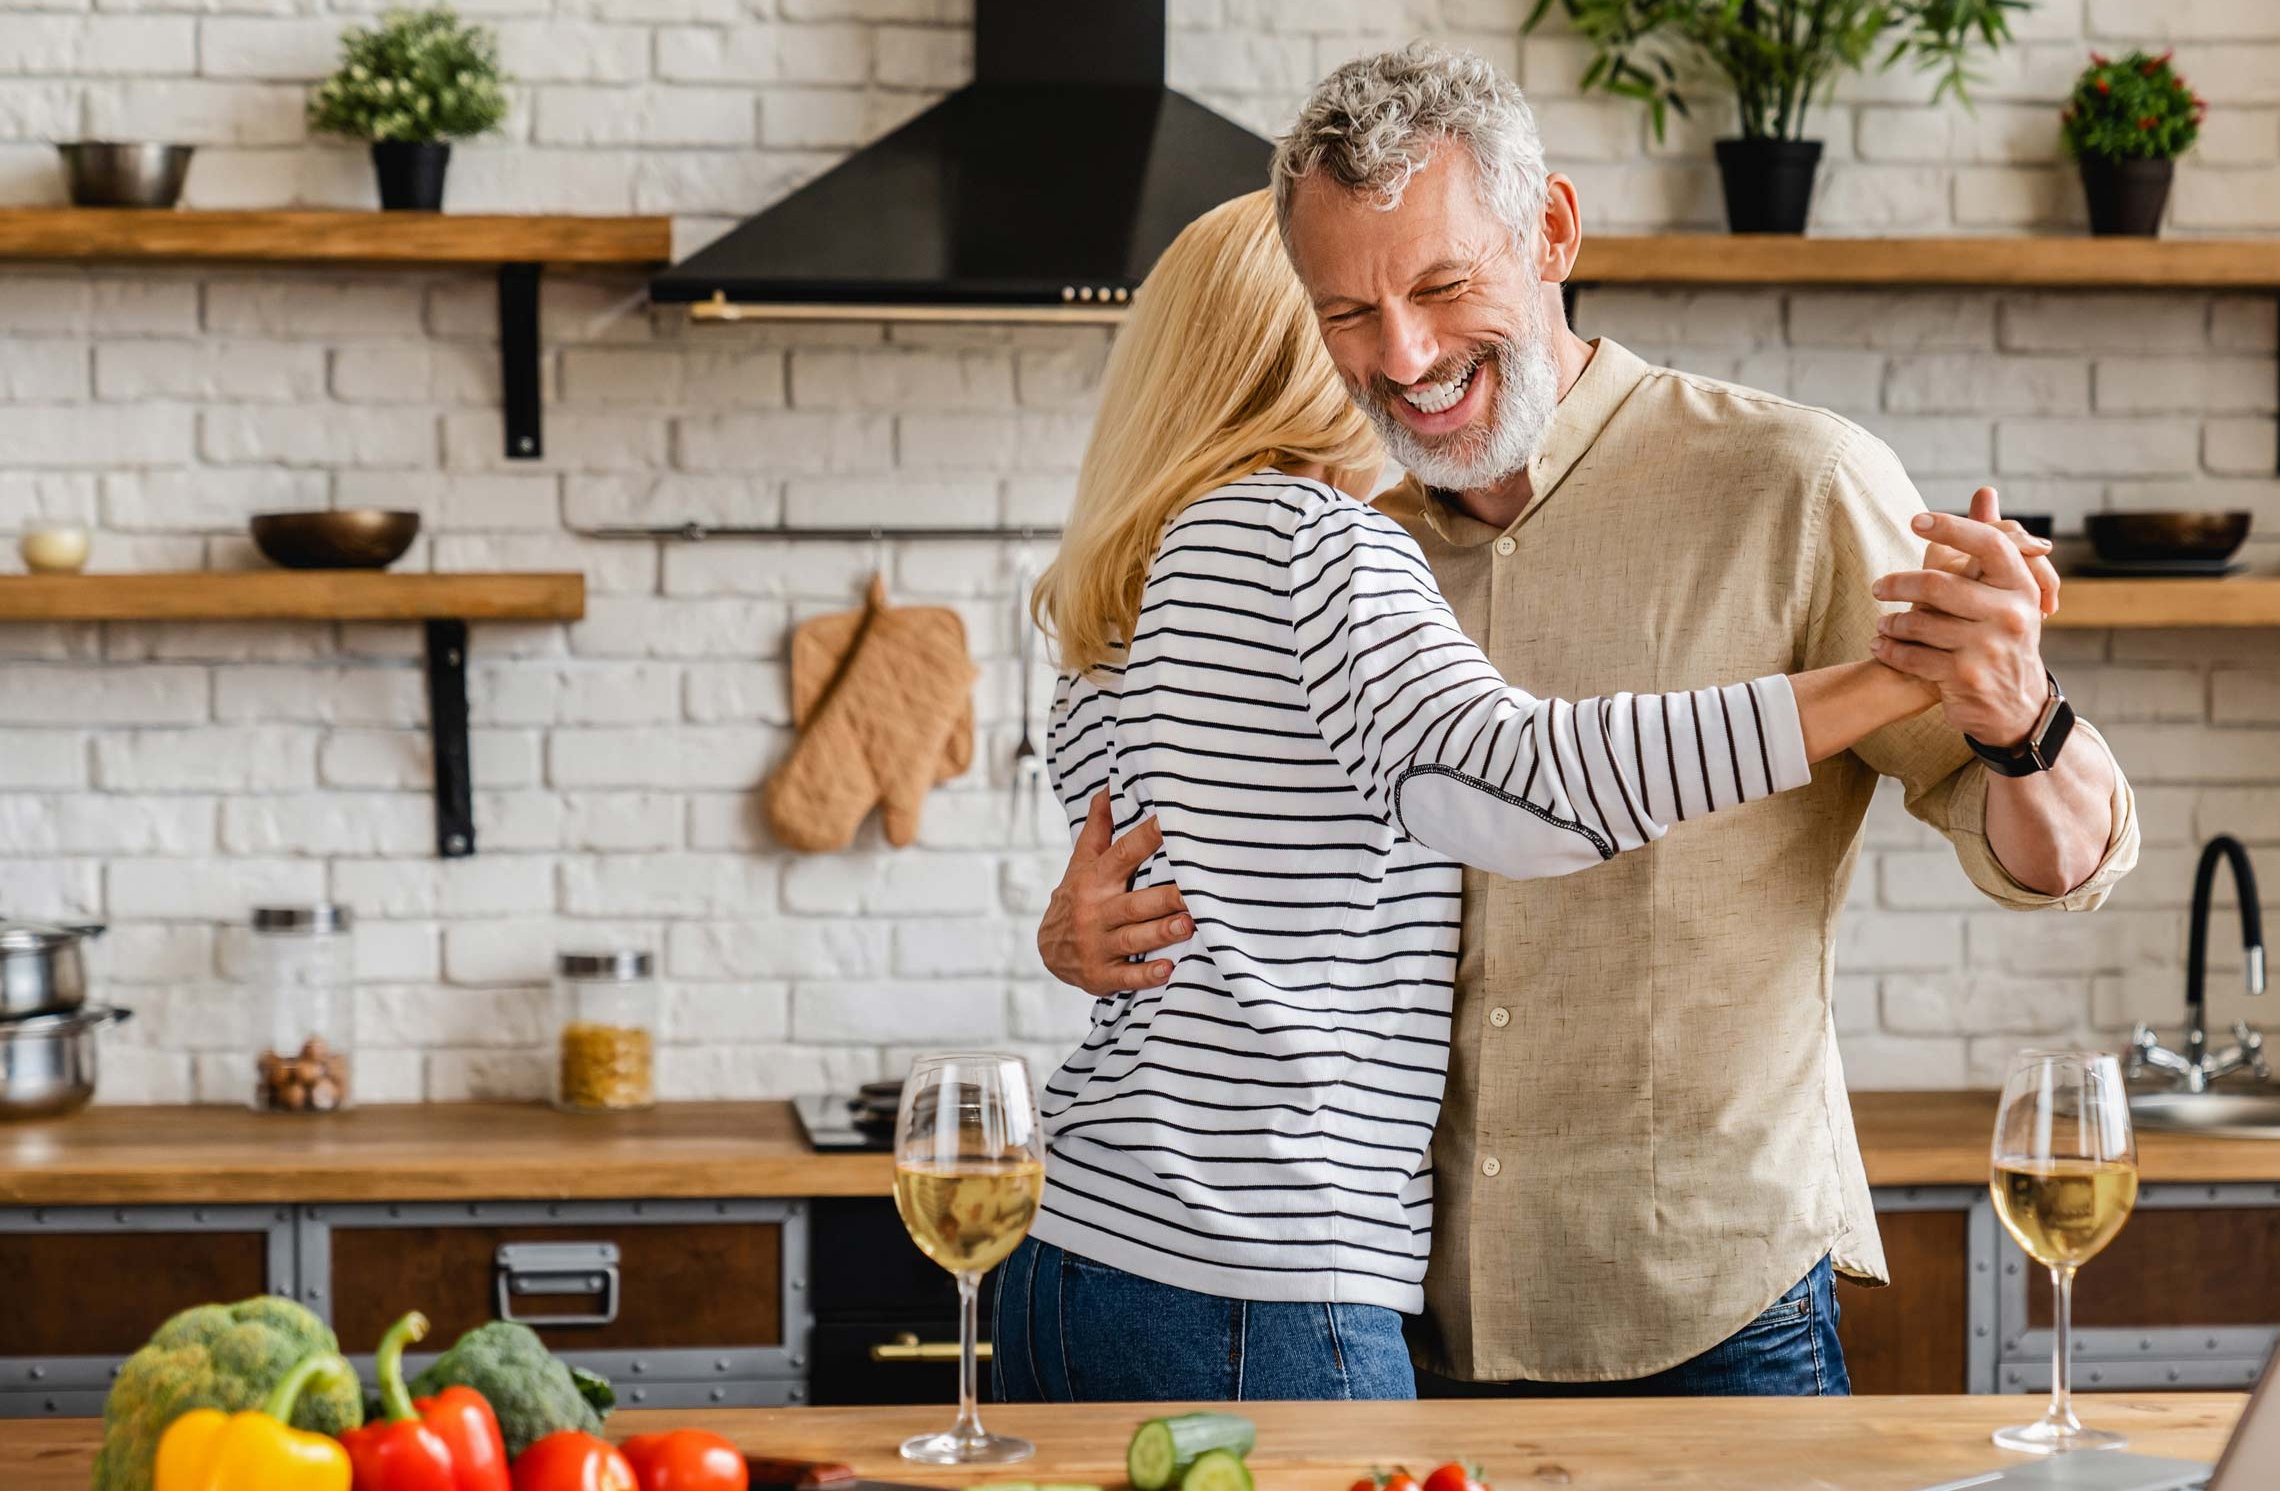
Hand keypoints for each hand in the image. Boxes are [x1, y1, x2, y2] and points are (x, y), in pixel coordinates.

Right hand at [1036, 790, 1191, 996]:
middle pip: (1134, 903)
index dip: (1145, 838)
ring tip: (1189, 925)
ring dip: (1161, 933)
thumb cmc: (1077, 897)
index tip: (1170, 822)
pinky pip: (1126, 977)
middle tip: (1195, 892)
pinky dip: (1146, 975)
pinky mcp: (1101, 976)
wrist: (1047, 950)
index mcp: (1095, 881)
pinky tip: (1168, 970)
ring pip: (1134, 939)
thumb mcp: (1081, 863)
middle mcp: (1096, 912)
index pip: (1122, 855)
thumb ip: (1098, 828)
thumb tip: (1109, 784)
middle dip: (1164, 898)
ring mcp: (1098, 945)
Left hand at [1870, 492, 2050, 748]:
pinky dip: (1890, 651)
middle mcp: (2011, 615)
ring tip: (1882, 624)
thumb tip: (1984, 492)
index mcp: (2022, 587)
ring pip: (1920, 622)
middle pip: (1939, 584)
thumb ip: (1993, 542)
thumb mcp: (2007, 594)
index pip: (1989, 543)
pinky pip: (1912, 656)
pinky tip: (1881, 647)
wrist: (2017, 708)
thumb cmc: (2003, 637)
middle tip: (1877, 586)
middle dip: (1898, 584)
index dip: (1952, 527)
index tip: (1916, 520)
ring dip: (1891, 623)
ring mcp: (1989, 647)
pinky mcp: (1965, 676)